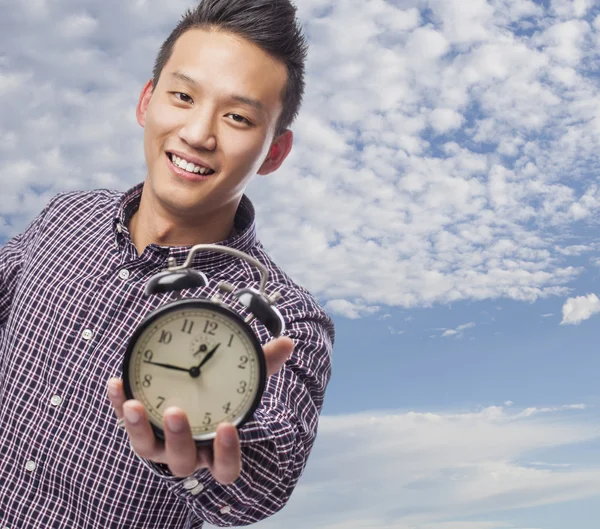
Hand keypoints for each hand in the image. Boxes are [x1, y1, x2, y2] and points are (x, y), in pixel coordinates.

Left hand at [108, 336, 293, 483]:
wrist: (191, 394)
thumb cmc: (221, 395)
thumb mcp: (243, 381)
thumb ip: (263, 364)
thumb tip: (288, 344)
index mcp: (216, 448)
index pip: (226, 467)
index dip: (227, 453)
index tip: (228, 426)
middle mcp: (188, 453)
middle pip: (182, 462)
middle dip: (179, 438)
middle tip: (177, 411)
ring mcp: (160, 444)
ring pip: (148, 450)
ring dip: (138, 428)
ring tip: (133, 403)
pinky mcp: (139, 427)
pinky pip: (124, 422)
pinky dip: (117, 404)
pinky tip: (116, 383)